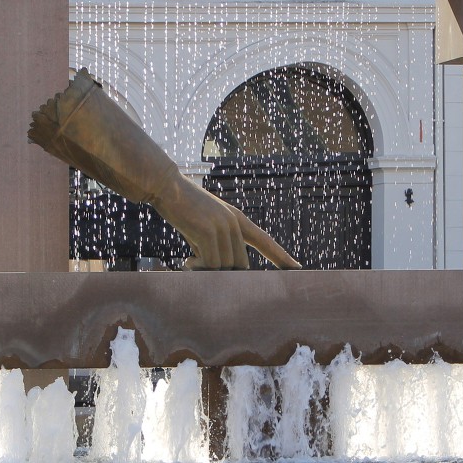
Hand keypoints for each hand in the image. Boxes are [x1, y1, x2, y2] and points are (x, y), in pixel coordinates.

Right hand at [151, 172, 299, 270]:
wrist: (165, 187)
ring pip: (225, 266)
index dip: (281, 255)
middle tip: (201, 272)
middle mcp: (234, 223)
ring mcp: (222, 227)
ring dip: (206, 271)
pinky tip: (185, 262)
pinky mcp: (208, 232)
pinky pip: (210, 264)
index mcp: (237, 219)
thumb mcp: (204, 227)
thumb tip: (219, 269)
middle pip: (240, 264)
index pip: (264, 240)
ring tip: (188, 263)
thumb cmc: (181, 209)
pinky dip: (197, 268)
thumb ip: (216, 245)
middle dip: (225, 275)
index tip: (297, 267)